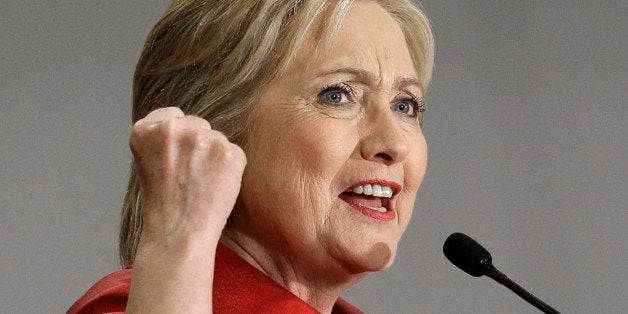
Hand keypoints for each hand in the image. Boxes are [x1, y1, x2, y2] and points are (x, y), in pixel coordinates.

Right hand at [131, 107, 245, 249]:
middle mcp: (172, 128)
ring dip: (215, 157)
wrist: (178, 233)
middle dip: (198, 146)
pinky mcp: (227, 151)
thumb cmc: (164, 203)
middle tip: (189, 176)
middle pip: (198, 125)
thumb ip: (164, 138)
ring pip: (217, 139)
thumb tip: (192, 125)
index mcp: (144, 129)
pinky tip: (216, 187)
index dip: (178, 140)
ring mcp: (201, 138)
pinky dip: (231, 170)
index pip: (173, 116)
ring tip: (201, 184)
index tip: (176, 160)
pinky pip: (235, 153)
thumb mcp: (148, 162)